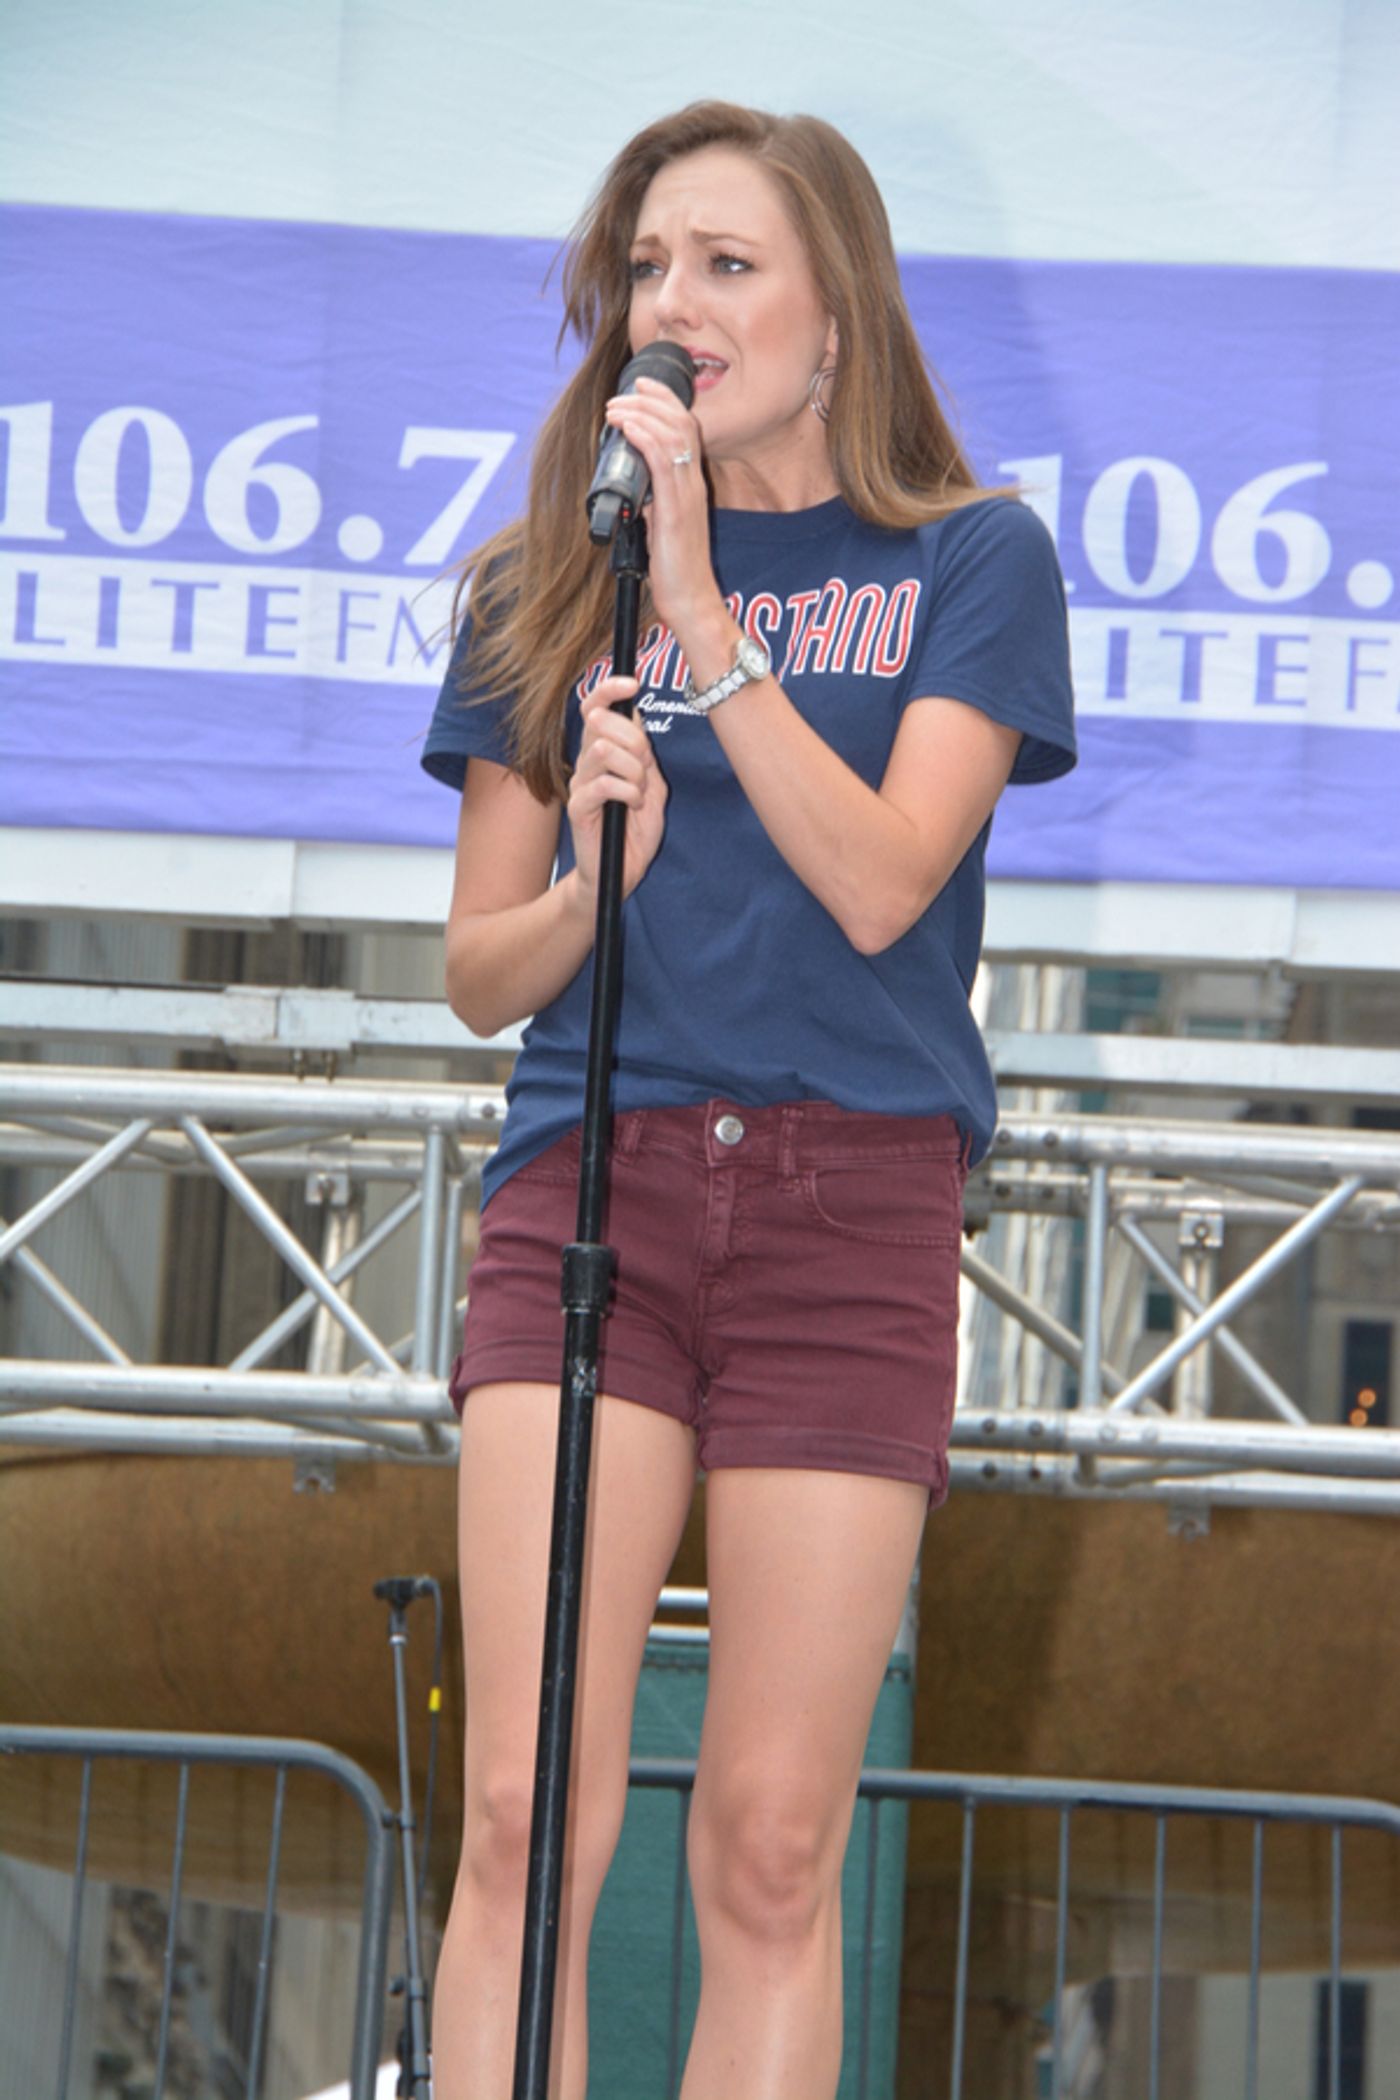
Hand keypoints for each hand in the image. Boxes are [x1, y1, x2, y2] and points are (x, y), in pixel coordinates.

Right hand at [566, 677, 668, 908]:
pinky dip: (627, 792)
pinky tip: (631, 806)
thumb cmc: (636, 828)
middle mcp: (586, 761)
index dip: (610, 689)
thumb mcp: (651, 784)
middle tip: (645, 768)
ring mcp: (579, 783)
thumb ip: (644, 753)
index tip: (633, 682)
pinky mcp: (577, 807)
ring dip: (632, 771)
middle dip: (634, 740)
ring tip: (638, 792)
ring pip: (604, 750)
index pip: (596, 707)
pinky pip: (603, 784)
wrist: (622, 870)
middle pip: (601, 722)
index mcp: (603, 751)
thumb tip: (634, 714)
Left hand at [603, 375, 724, 636]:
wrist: (691, 600)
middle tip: (622, 393)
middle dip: (651, 399)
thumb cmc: (675, 570)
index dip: (665, 401)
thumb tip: (634, 490)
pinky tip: (627, 428)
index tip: (640, 388)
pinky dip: (644, 437)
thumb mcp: (660, 526)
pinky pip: (662, 461)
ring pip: (672, 434)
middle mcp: (694, 483)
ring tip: (616, 409)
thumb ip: (652, 502)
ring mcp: (687, 495)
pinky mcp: (676, 509)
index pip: (686, 427)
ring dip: (641, 414)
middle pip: (682, 421)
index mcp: (691, 484)